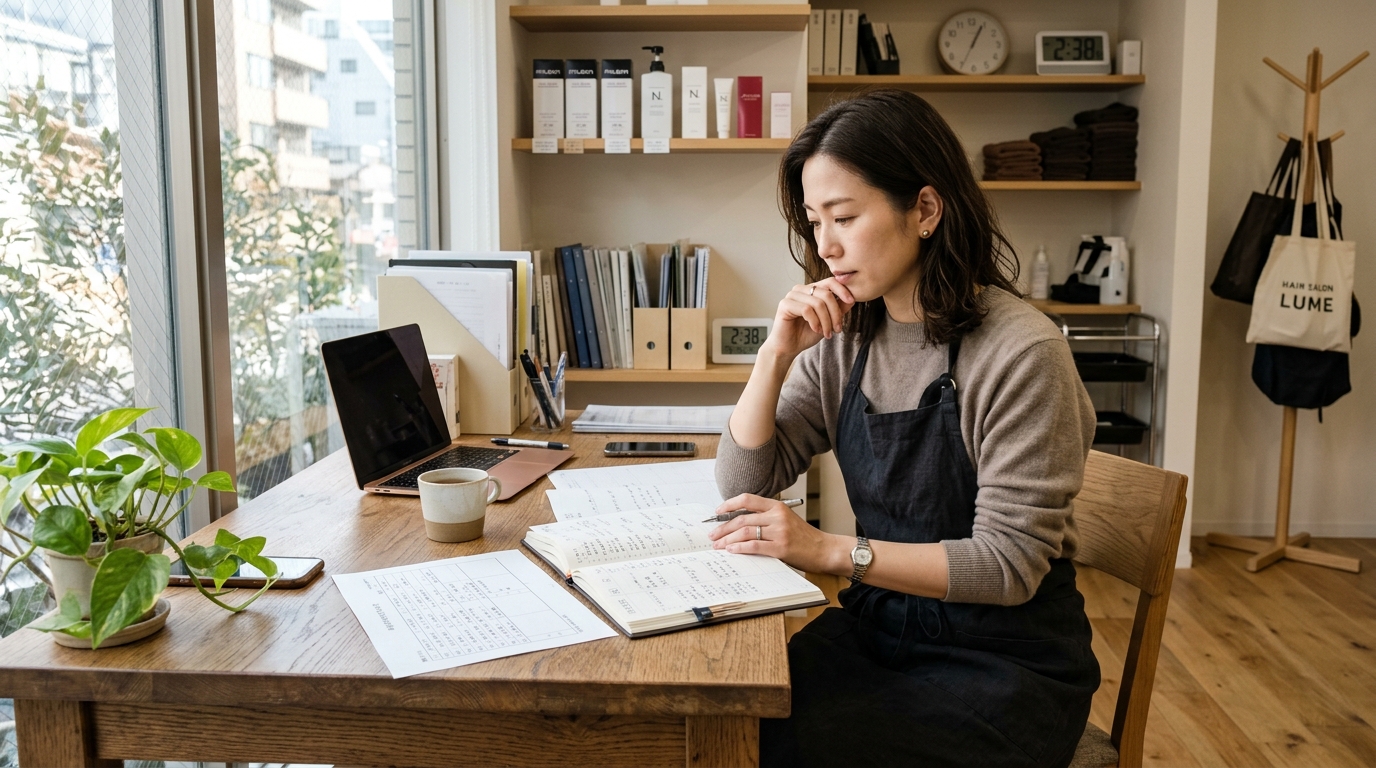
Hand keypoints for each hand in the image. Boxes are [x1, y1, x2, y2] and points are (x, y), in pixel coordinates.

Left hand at [707, 494, 848, 574]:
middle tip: (713, 535)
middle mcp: (777, 516)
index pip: (747, 499)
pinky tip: (731, 550)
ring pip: (745, 532)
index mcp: (777, 506)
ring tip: (718, 545)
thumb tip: (739, 524)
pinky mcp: (780, 548)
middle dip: (723, 527)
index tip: (717, 512)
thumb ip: (766, 518)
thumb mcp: (786, 519)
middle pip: (742, 518)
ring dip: (727, 539)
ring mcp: (779, 532)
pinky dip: (739, 548)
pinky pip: (754, 546)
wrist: (824, 549)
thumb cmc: (805, 537)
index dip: (729, 504)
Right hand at [764, 279, 855, 360]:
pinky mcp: (785, 304)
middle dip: (835, 313)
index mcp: (812, 290)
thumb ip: (839, 309)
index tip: (851, 301)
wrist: (789, 347)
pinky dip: (815, 322)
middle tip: (838, 329)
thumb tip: (852, 299)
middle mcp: (801, 289)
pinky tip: (816, 329)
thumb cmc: (806, 333)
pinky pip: (806, 310)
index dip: (842, 290)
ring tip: (826, 333)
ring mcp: (792, 295)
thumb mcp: (828, 321)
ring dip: (826, 321)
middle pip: (826, 294)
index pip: (830, 282)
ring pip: (818, 303)